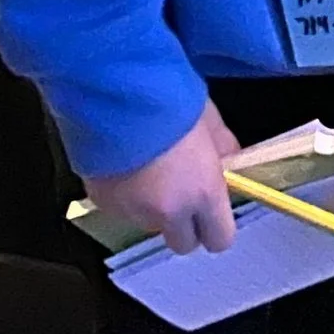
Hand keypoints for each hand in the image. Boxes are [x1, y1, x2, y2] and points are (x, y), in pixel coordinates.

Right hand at [90, 99, 240, 252]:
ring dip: (152, 207)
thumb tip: (230, 160)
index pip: (220, 239)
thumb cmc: (169, 97)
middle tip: (179, 191)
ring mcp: (133, 213)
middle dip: (183, 223)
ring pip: (149, 224)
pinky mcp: (103, 204)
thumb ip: (222, 146)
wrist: (114, 91)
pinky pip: (121, 209)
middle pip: (183, 242)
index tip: (211, 208)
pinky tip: (121, 162)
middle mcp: (168, 213)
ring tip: (145, 167)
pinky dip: (124, 194)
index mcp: (203, 193)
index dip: (216, 226)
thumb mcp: (206, 117)